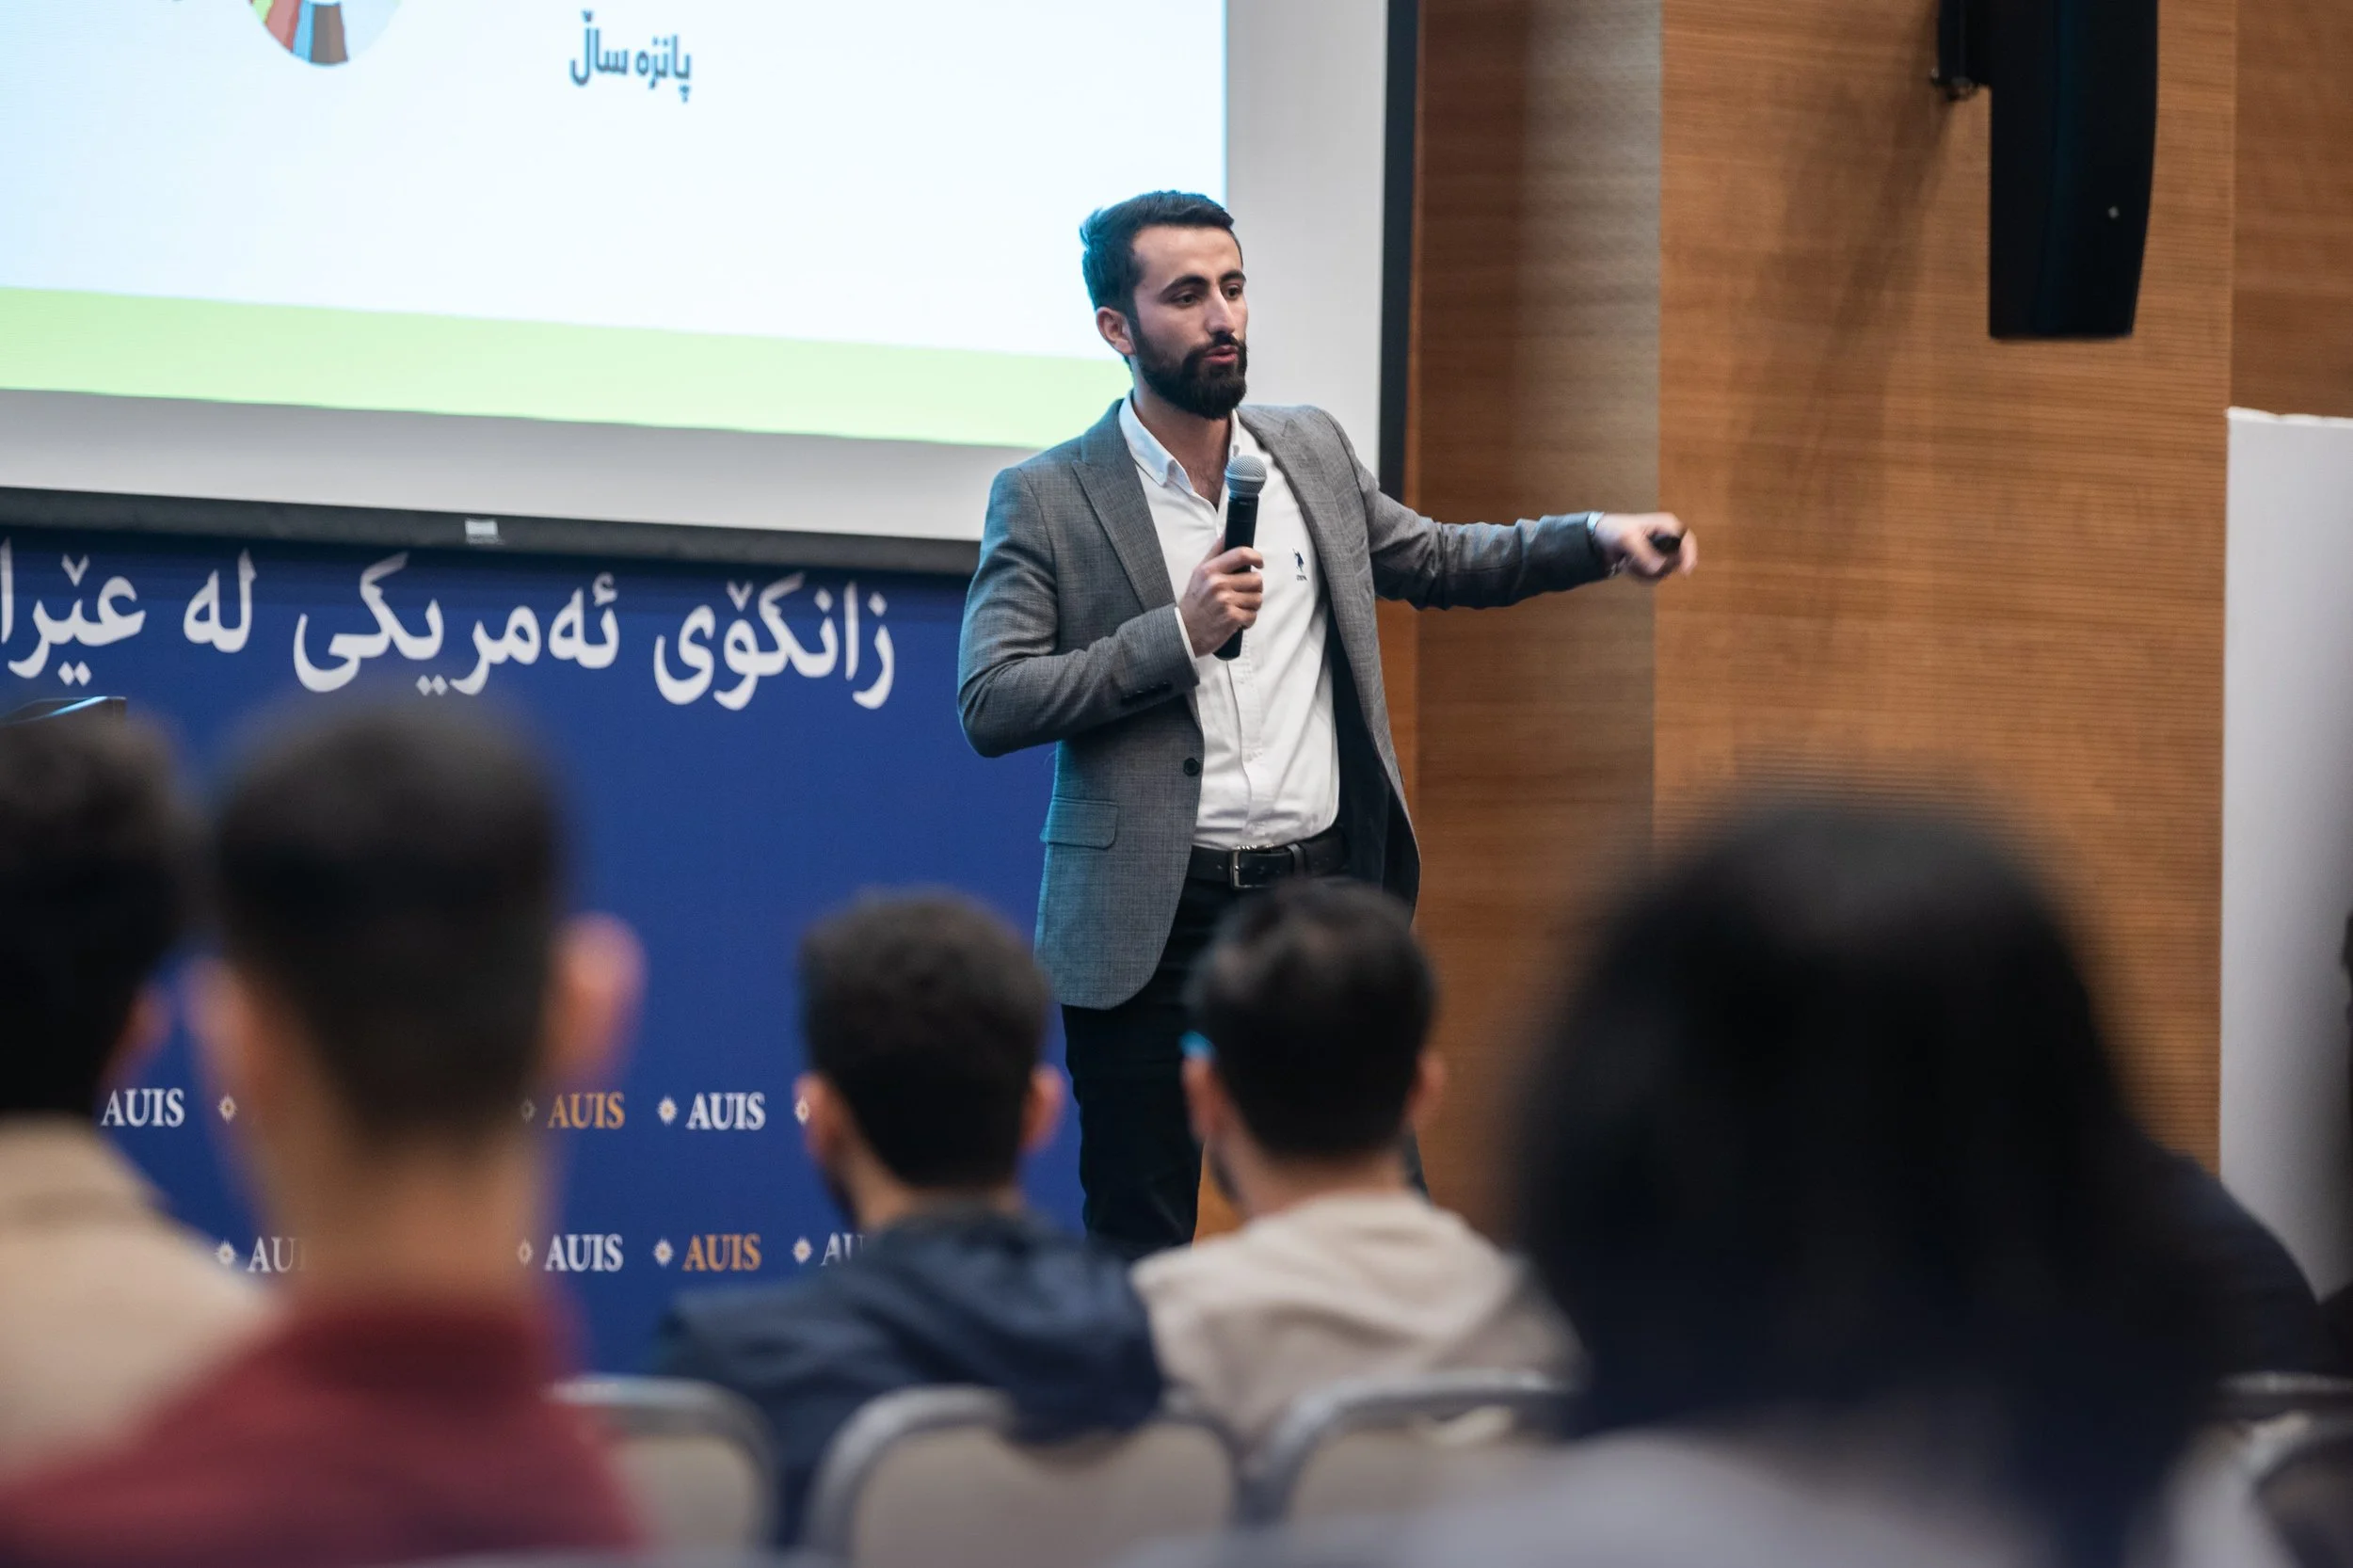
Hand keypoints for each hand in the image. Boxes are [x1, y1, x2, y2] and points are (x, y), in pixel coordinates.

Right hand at [1179, 541, 1263, 655]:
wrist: (1184, 632)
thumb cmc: (1194, 602)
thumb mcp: (1199, 573)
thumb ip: (1215, 553)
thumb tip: (1228, 532)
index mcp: (1210, 570)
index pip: (1241, 554)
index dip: (1256, 557)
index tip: (1259, 563)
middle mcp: (1218, 583)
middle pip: (1256, 579)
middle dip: (1253, 588)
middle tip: (1242, 595)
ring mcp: (1225, 601)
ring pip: (1257, 598)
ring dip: (1252, 605)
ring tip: (1238, 608)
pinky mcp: (1232, 618)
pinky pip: (1253, 615)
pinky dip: (1248, 620)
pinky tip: (1237, 621)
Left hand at [1594, 513, 1697, 580]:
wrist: (1601, 538)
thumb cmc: (1615, 530)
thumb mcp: (1627, 539)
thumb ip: (1643, 553)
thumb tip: (1659, 569)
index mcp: (1667, 525)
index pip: (1687, 540)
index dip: (1690, 556)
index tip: (1684, 572)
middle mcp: (1668, 538)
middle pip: (1676, 561)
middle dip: (1656, 567)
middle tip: (1633, 561)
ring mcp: (1662, 551)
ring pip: (1664, 572)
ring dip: (1644, 572)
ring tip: (1628, 561)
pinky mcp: (1655, 562)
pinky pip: (1655, 576)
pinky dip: (1640, 575)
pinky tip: (1629, 565)